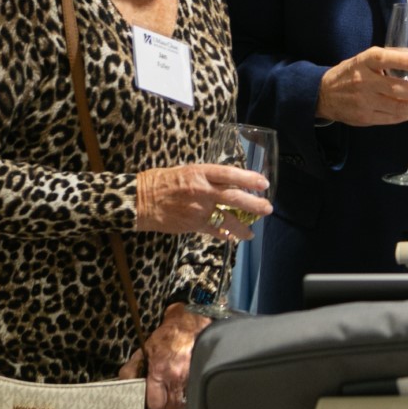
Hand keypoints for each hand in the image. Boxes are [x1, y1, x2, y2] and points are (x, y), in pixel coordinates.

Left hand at [119, 303, 208, 408]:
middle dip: (166, 404)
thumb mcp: (145, 349)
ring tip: (173, 391)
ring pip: (183, 404)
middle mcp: (177, 376)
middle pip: (170, 407)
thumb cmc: (168, 336)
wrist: (190, 323)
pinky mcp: (201, 375)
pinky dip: (188, 395)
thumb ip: (133, 368)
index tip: (151, 398)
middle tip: (162, 395)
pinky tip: (184, 387)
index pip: (155, 404)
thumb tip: (125, 383)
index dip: (152, 403)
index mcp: (160, 371)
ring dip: (177, 401)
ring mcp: (192, 377)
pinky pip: (193, 395)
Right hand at [136, 163, 271, 236]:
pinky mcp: (192, 225)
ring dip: (242, 227)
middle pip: (234, 197)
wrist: (139, 200)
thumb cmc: (161, 181)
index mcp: (200, 173)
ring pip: (227, 219)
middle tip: (267, 208)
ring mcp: (198, 209)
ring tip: (251, 233)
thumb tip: (228, 183)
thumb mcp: (186, 170)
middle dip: (254, 204)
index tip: (264, 183)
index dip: (249, 178)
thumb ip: (207, 177)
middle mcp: (202, 190)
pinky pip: (214, 231)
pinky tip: (231, 238)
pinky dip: (224, 235)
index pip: (230, 174)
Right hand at [315, 46, 407, 125]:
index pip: (382, 59)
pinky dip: (407, 116)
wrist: (324, 94)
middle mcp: (363, 82)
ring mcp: (364, 102)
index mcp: (363, 62)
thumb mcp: (369, 58)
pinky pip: (390, 118)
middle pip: (394, 89)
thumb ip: (396, 54)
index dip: (402, 60)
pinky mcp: (365, 118)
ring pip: (395, 107)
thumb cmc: (352, 73)